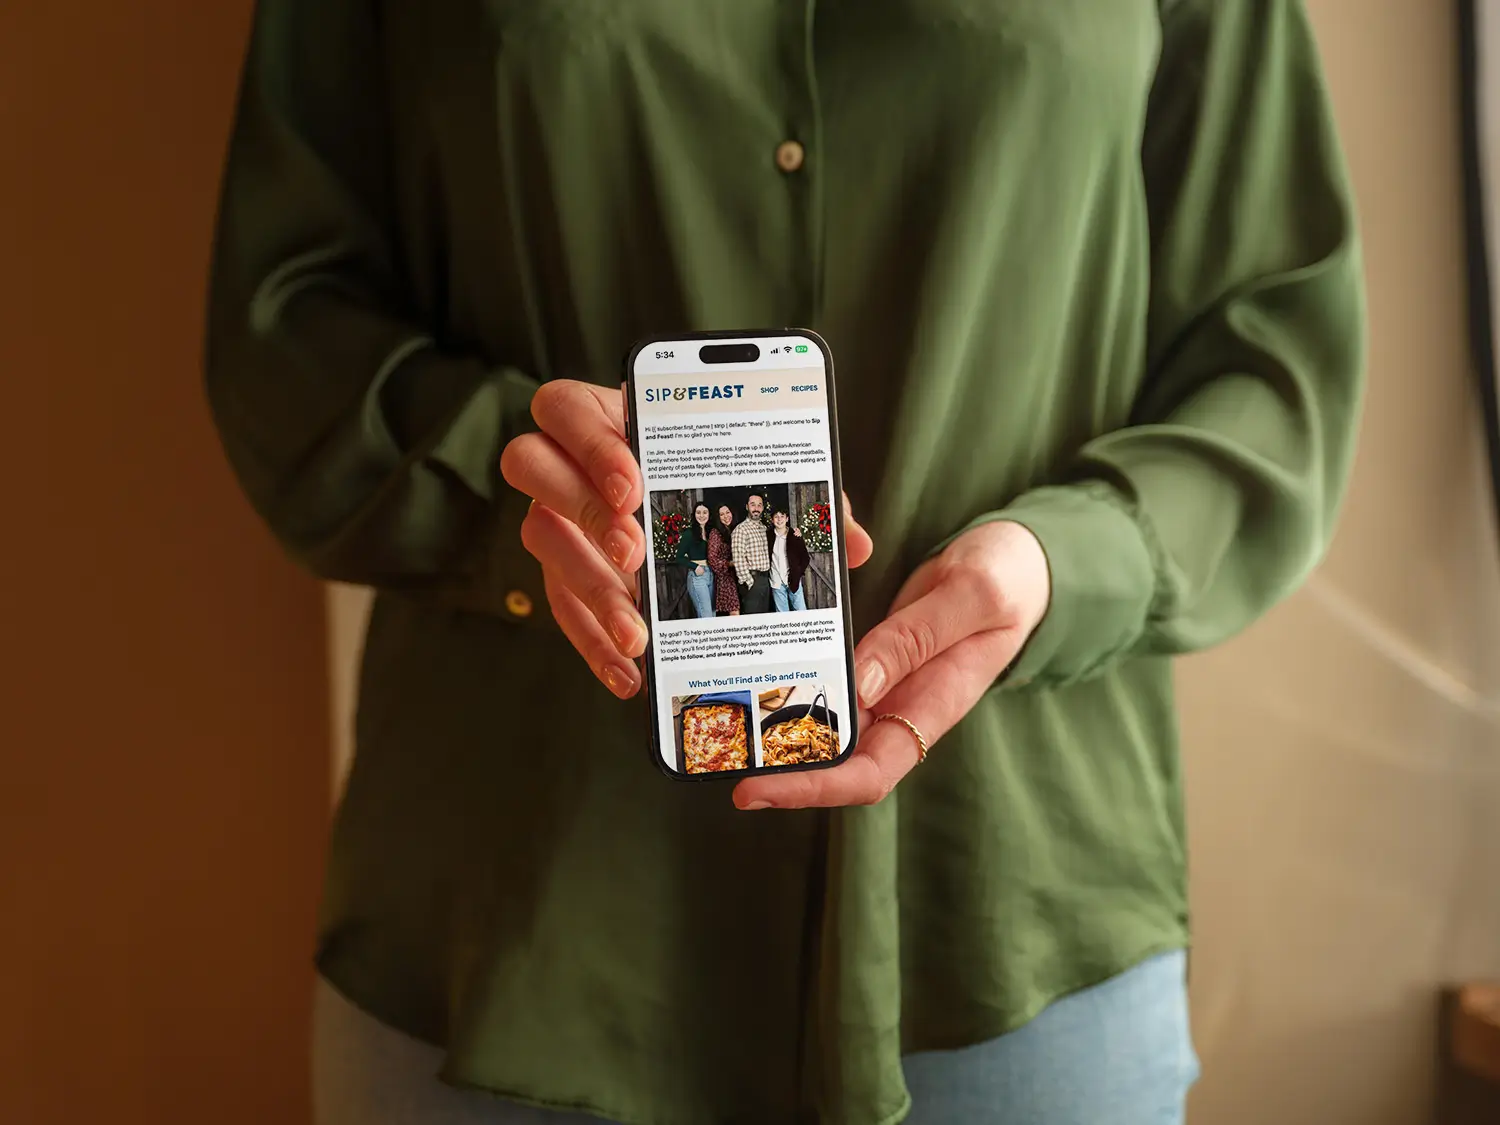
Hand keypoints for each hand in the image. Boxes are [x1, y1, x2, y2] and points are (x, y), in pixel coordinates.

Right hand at [500, 381, 873, 697]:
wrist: (692, 521)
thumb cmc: (721, 483)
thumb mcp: (762, 480)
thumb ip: (801, 498)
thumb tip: (854, 543)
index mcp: (609, 417)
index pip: (565, 408)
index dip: (590, 442)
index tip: (635, 484)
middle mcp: (567, 463)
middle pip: (530, 464)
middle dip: (583, 509)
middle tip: (637, 552)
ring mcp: (558, 520)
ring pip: (540, 540)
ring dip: (589, 587)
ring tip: (639, 630)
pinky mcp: (563, 575)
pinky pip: (559, 607)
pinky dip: (593, 643)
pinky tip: (632, 672)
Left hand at [733, 520, 1049, 809]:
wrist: (1023, 562)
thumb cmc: (1011, 579)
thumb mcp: (974, 594)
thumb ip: (919, 635)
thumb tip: (860, 684)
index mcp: (936, 703)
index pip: (870, 772)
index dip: (813, 789)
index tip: (756, 790)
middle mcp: (905, 706)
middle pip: (834, 760)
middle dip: (774, 766)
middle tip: (715, 754)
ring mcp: (887, 686)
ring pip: (823, 724)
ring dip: (775, 729)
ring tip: (719, 719)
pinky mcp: (873, 662)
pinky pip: (826, 684)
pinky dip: (791, 686)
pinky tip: (752, 674)